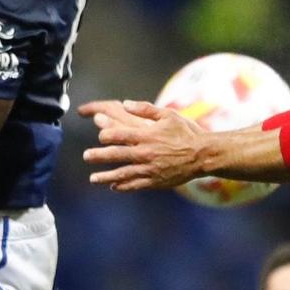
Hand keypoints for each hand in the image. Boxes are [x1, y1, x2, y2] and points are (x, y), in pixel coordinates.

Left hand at [79, 98, 206, 191]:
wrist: (203, 155)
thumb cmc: (185, 132)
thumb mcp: (167, 115)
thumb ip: (145, 109)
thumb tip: (125, 102)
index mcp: (146, 135)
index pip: (119, 135)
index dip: (107, 135)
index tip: (101, 136)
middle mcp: (145, 153)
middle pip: (116, 155)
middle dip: (99, 156)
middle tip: (86, 156)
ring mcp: (149, 169)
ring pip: (122, 173)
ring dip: (106, 176)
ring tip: (93, 178)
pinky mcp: (155, 181)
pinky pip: (135, 185)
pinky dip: (123, 186)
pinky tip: (114, 186)